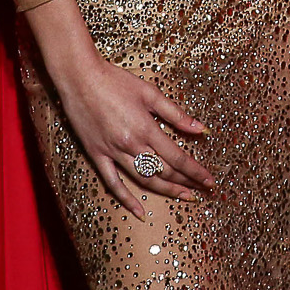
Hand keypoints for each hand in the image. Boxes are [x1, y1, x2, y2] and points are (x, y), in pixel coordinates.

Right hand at [43, 36, 215, 215]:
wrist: (80, 77)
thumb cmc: (115, 80)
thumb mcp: (150, 93)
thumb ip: (176, 113)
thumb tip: (200, 128)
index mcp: (146, 129)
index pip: (178, 158)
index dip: (196, 171)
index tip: (209, 180)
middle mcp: (131, 145)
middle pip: (164, 171)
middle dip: (186, 182)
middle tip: (201, 190)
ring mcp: (112, 152)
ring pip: (144, 179)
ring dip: (166, 191)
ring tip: (183, 197)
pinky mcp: (96, 155)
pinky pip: (113, 182)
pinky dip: (126, 199)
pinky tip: (139, 211)